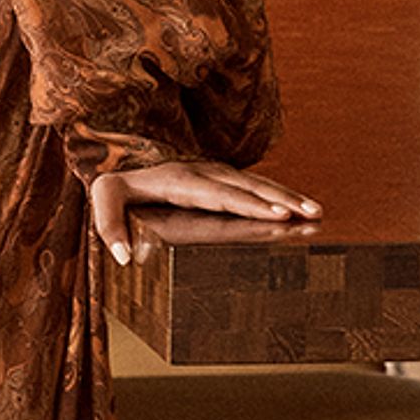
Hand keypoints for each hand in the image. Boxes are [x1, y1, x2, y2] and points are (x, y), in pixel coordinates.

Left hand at [88, 160, 321, 262]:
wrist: (123, 162)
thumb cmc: (115, 187)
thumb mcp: (103, 201)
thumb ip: (109, 228)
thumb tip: (122, 258)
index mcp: (179, 181)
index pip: (220, 195)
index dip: (249, 204)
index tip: (277, 213)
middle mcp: (202, 171)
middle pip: (246, 187)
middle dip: (279, 199)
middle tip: (309, 214)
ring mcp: (214, 170)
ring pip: (256, 182)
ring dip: (287, 195)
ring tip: (316, 212)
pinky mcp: (221, 175)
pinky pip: (254, 184)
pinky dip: (280, 192)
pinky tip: (302, 206)